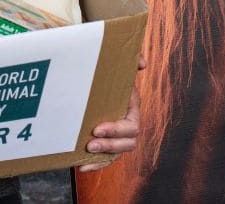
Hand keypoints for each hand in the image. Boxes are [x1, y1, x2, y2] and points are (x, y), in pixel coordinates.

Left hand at [80, 55, 143, 171]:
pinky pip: (105, 158)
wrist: (89, 80)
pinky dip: (95, 164)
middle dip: (110, 145)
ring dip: (103, 157)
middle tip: (90, 143)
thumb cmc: (105, 72)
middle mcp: (126, 123)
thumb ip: (131, 59)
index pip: (131, 125)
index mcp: (131, 108)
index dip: (116, 130)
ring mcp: (116, 134)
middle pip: (127, 142)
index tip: (96, 129)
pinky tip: (81, 165)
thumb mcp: (116, 64)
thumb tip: (142, 64)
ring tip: (85, 156)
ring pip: (117, 153)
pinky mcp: (104, 142)